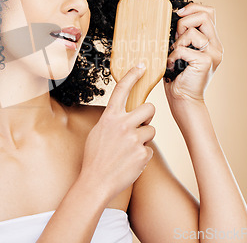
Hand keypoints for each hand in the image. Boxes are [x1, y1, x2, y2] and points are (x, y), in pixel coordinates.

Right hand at [80, 65, 155, 201]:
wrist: (96, 181)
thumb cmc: (95, 157)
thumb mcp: (98, 132)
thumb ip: (112, 120)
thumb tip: (124, 114)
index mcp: (110, 117)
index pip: (122, 89)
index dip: (132, 75)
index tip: (141, 65)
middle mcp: (122, 124)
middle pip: (149, 108)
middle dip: (148, 116)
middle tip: (140, 125)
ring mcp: (134, 138)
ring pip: (151, 130)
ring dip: (144, 138)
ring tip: (130, 149)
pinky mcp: (143, 153)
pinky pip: (150, 149)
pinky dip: (143, 156)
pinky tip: (131, 161)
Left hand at [164, 3, 223, 105]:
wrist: (184, 99)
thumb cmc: (178, 76)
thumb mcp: (181, 51)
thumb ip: (184, 36)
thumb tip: (175, 18)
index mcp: (212, 41)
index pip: (209, 12)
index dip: (193, 8)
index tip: (178, 15)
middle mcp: (216, 46)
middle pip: (204, 15)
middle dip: (184, 22)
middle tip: (176, 38)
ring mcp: (213, 54)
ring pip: (192, 32)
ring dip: (177, 43)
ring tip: (174, 57)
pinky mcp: (206, 61)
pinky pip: (183, 48)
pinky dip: (172, 56)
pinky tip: (172, 66)